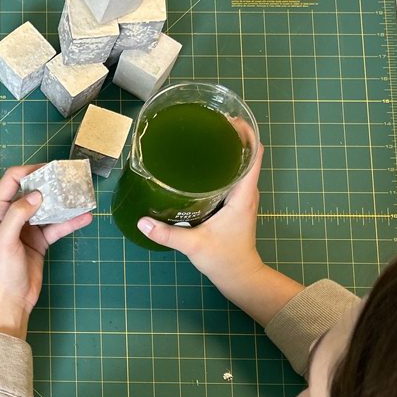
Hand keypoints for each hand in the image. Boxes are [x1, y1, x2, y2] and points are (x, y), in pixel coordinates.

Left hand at [0, 165, 93, 338]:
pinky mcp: (40, 241)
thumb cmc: (1, 272)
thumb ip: (18, 214)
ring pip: (48, 208)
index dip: (29, 170)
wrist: (11, 301)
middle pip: (32, 190)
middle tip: (69, 178)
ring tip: (81, 194)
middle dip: (50, 183)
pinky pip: (57, 226)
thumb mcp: (6, 240)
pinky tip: (85, 216)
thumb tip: (36, 194)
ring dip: (63, 202)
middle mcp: (12, 216)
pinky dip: (70, 221)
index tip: (49, 169)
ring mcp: (28, 228)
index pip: (12, 180)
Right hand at [135, 125, 264, 292]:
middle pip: (247, 154)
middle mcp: (246, 192)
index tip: (229, 119)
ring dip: (228, 150)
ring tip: (205, 138)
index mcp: (243, 194)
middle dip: (232, 136)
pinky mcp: (235, 204)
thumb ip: (167, 233)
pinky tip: (204, 164)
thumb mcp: (193, 245)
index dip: (246, 133)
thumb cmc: (224, 259)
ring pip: (240, 165)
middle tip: (209, 123)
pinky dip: (224, 165)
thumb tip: (142, 220)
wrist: (240, 277)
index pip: (254, 155)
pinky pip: (234, 176)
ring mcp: (242, 198)